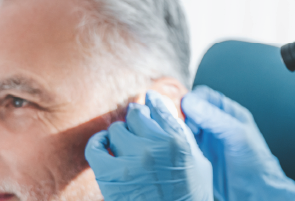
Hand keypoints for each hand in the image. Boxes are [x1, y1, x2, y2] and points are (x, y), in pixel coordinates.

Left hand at [85, 91, 212, 200]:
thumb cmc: (190, 197)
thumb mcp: (198, 163)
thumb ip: (183, 136)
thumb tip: (166, 112)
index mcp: (178, 140)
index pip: (159, 106)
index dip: (153, 102)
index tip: (149, 102)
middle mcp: (154, 145)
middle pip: (136, 114)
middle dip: (137, 120)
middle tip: (137, 131)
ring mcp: (131, 160)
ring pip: (116, 130)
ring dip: (120, 136)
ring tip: (124, 146)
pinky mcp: (111, 175)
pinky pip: (95, 147)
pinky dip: (97, 144)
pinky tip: (103, 146)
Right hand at [182, 86, 294, 200]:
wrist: (255, 194)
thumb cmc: (255, 165)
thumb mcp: (237, 135)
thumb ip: (215, 117)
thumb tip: (190, 102)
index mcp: (229, 113)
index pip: (205, 96)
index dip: (191, 99)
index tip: (180, 108)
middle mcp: (217, 125)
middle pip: (191, 110)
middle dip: (180, 113)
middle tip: (175, 121)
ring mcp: (208, 141)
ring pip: (185, 126)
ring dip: (177, 127)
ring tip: (175, 134)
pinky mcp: (200, 156)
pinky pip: (184, 143)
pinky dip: (177, 142)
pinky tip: (177, 146)